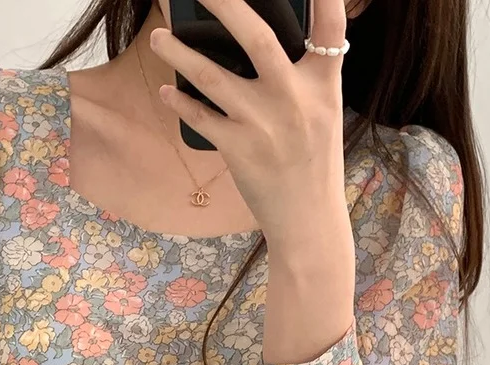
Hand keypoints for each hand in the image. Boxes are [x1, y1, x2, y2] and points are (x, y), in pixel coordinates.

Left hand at [149, 0, 348, 240]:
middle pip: (256, 36)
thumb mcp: (323, 115)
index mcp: (322, 85)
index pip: (331, 29)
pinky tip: (167, 91)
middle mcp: (294, 98)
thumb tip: (266, 49)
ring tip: (158, 38)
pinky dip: (179, 102)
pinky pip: (199, 117)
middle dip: (223, 4)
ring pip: (211, 75)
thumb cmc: (314, 165)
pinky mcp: (239, 148)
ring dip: (178, 52)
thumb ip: (304, 79)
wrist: (308, 218)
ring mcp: (263, 123)